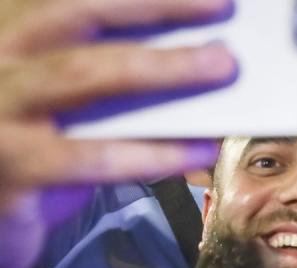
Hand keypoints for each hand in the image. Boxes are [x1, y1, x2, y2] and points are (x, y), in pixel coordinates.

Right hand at [0, 0, 235, 267]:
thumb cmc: (30, 149)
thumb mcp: (60, 100)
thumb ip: (108, 73)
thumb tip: (193, 54)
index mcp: (10, 34)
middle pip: (77, 13)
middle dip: (154, 5)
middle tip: (217, 6)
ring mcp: (0, 111)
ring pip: (85, 73)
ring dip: (162, 67)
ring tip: (220, 66)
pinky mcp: (15, 168)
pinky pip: (94, 156)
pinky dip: (153, 151)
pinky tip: (197, 148)